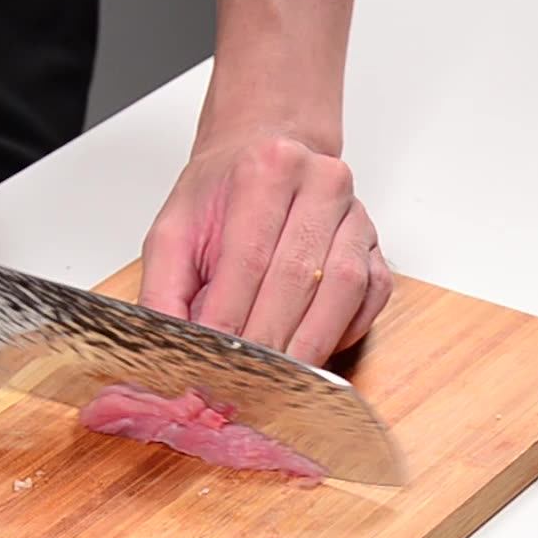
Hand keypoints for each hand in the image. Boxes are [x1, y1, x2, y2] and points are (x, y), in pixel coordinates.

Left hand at [138, 133, 392, 366]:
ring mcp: (355, 214)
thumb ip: (163, 291)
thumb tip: (165, 350)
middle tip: (244, 383)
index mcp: (264, 170)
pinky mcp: (374, 245)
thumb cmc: (221, 199)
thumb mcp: (174, 234)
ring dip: (309, 342)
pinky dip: (343, 331)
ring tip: (279, 380)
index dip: (230, 317)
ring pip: (341, 288)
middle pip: (297, 277)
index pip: (247, 259)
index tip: (213, 361)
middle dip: (268, 339)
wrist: (265, 154)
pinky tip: (314, 353)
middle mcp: (319, 183)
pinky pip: (371, 296)